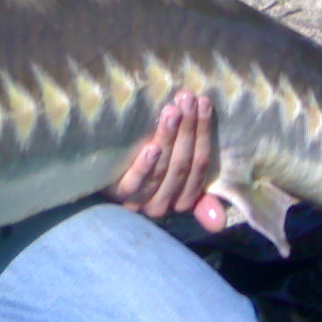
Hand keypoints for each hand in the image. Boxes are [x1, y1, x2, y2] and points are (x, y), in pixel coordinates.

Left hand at [107, 91, 224, 231]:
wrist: (101, 181)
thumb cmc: (146, 175)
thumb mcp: (175, 183)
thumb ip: (200, 199)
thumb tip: (220, 222)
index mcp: (182, 199)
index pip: (200, 165)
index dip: (204, 134)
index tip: (204, 103)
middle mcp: (164, 203)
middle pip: (182, 164)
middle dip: (188, 129)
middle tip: (187, 99)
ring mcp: (140, 199)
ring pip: (162, 169)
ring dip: (169, 138)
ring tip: (172, 111)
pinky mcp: (118, 194)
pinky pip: (135, 181)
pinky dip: (145, 165)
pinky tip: (151, 146)